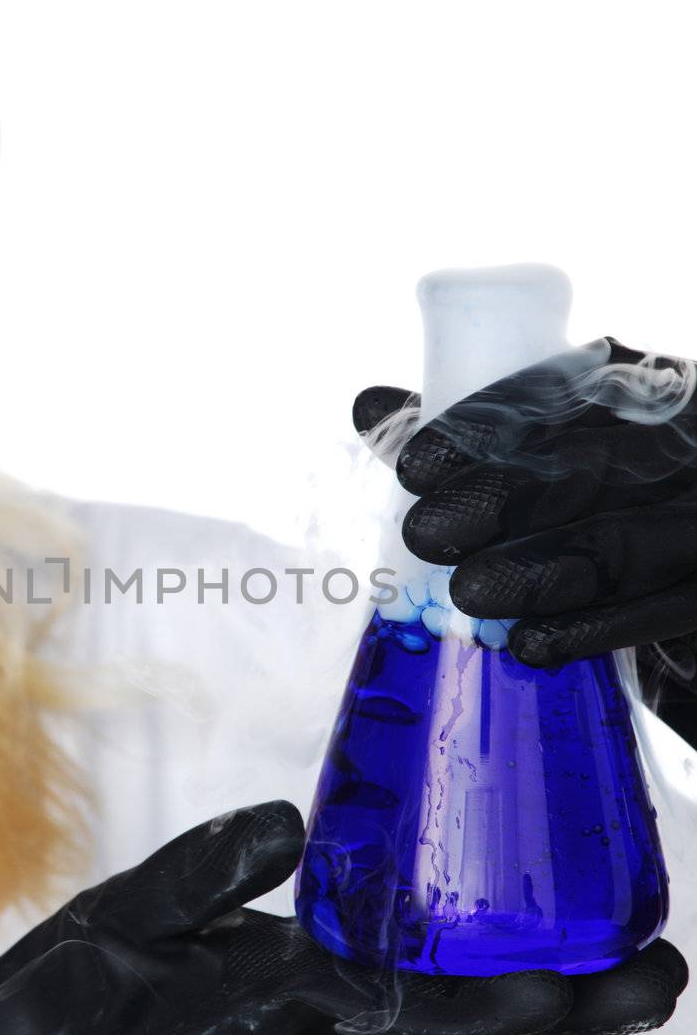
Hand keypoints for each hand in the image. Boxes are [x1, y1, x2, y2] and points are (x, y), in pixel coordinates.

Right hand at [0, 800, 686, 1034]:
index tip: (640, 979)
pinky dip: (427, 970)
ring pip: (418, 1008)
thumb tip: (289, 825)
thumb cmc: (58, 1028)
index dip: (548, 997)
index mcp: (294, 1024)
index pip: (446, 1009)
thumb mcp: (118, 934)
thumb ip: (200, 880)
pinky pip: (368, 1005)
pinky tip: (448, 923)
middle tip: (658, 965)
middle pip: (462, 1019)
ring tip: (578, 921)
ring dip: (497, 976)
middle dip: (563, 999)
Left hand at [354, 337, 696, 745]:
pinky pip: (662, 611)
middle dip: (500, 497)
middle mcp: (692, 445)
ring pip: (622, 543)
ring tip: (466, 593)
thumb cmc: (621, 519)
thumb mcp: (562, 472)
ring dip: (536, 570)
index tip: (415, 466)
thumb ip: (479, 439)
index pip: (574, 390)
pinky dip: (592, 628)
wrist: (695, 590)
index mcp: (657, 396)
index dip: (490, 423)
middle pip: (594, 465)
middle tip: (422, 533)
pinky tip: (531, 644)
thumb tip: (370, 406)